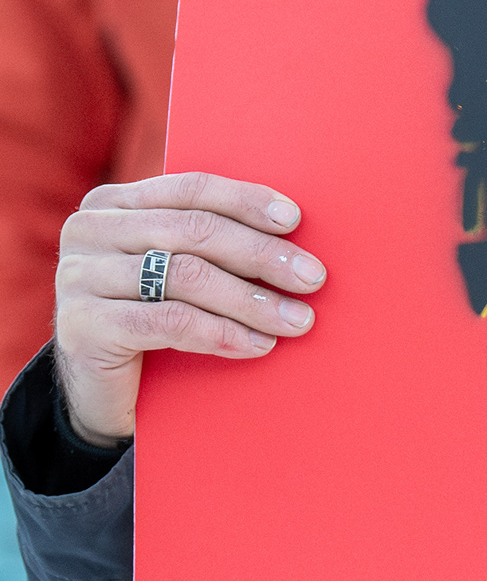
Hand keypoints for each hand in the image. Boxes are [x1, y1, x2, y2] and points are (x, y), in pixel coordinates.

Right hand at [53, 173, 325, 445]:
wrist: (99, 390)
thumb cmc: (150, 320)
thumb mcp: (173, 272)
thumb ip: (206, 244)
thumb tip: (290, 233)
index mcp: (113, 203)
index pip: (190, 190)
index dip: (245, 202)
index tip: (294, 220)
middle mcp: (90, 230)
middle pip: (193, 231)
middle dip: (260, 254)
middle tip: (312, 277)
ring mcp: (80, 277)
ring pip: (185, 276)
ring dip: (251, 300)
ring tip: (296, 320)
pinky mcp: (84, 325)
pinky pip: (169, 321)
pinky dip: (221, 332)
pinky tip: (257, 345)